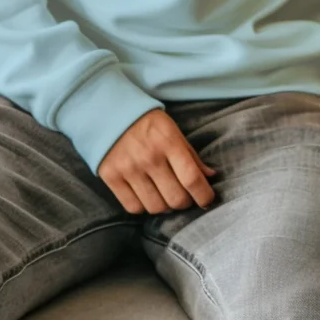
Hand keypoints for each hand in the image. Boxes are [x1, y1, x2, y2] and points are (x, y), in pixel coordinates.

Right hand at [99, 109, 216, 214]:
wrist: (109, 112)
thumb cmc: (147, 123)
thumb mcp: (173, 131)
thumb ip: (191, 155)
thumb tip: (210, 176)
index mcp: (169, 142)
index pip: (191, 178)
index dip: (204, 195)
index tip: (207, 200)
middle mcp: (149, 157)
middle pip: (175, 198)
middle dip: (185, 202)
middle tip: (184, 196)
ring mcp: (128, 169)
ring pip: (156, 207)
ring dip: (165, 206)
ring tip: (164, 195)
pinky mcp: (111, 177)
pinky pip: (134, 207)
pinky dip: (143, 206)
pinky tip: (146, 195)